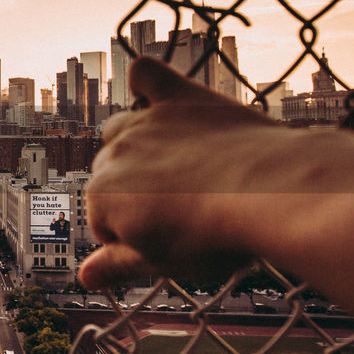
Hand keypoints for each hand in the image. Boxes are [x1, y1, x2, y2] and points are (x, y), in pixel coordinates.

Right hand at [80, 57, 282, 289]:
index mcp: (102, 197)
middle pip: (110, 175)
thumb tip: (84, 277)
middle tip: (176, 215)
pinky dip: (145, 82)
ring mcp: (146, 122)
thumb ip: (116, 265)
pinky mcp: (180, 98)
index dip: (131, 238)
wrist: (270, 192)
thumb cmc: (214, 234)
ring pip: (119, 130)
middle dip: (133, 193)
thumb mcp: (161, 262)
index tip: (164, 245)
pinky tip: (151, 92)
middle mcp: (115, 154)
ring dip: (134, 146)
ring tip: (171, 169)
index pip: (103, 222)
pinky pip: (148, 76)